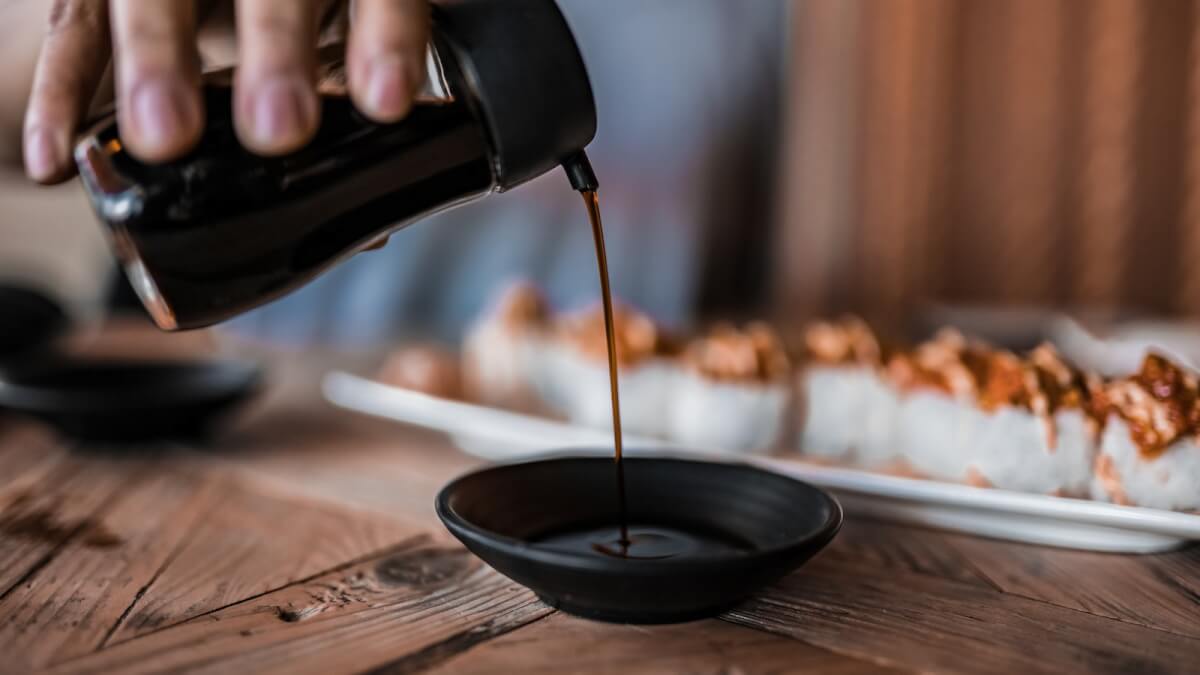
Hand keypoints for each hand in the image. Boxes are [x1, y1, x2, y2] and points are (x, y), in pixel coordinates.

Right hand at [23, 0, 429, 183]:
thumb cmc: (291, 13)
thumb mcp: (329, 35)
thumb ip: (344, 107)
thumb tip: (366, 230)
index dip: (385, 39)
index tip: (388, 103)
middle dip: (274, 51)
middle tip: (280, 129)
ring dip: (158, 61)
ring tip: (165, 139)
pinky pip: (74, 30)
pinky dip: (61, 92)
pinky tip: (56, 157)